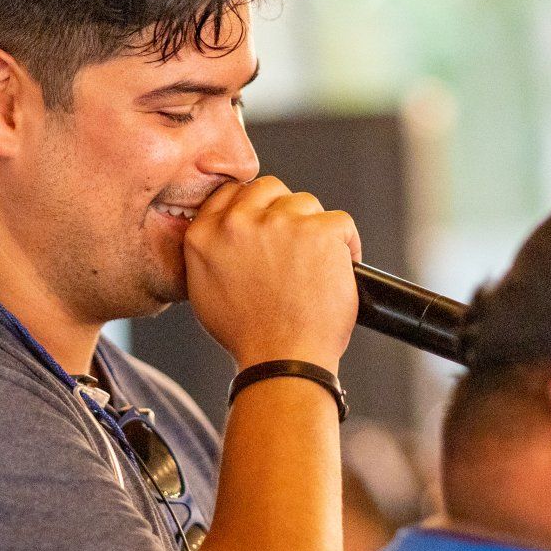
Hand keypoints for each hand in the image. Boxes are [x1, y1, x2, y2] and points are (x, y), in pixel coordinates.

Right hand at [184, 176, 361, 370]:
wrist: (282, 360)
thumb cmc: (248, 336)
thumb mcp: (203, 289)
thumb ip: (210, 249)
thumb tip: (225, 229)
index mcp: (206, 234)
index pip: (232, 192)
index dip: (254, 206)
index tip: (267, 222)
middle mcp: (239, 222)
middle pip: (270, 189)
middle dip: (284, 212)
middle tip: (295, 247)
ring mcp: (280, 223)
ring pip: (306, 204)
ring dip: (314, 230)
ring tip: (315, 266)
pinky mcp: (319, 231)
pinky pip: (341, 223)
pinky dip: (347, 246)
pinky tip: (339, 270)